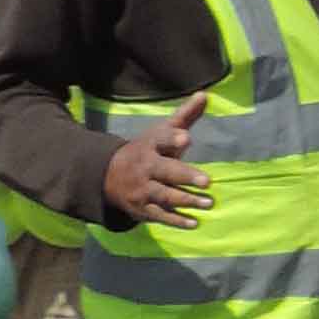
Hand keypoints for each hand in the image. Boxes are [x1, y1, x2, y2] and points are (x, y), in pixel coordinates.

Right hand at [103, 95, 210, 226]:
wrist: (110, 176)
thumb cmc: (147, 150)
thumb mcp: (161, 132)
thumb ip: (185, 116)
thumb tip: (205, 95)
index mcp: (150, 146)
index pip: (161, 140)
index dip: (172, 139)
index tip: (187, 138)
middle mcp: (145, 168)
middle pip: (165, 171)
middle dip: (185, 176)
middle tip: (207, 182)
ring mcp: (142, 190)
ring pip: (165, 196)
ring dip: (187, 200)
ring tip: (208, 203)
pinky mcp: (143, 209)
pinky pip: (160, 216)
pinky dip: (176, 221)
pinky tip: (194, 223)